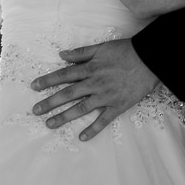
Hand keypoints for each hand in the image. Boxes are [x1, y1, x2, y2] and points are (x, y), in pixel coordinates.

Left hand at [30, 38, 158, 140]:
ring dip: (64, 117)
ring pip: (81, 108)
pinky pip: (103, 120)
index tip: (34, 87)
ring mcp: (106, 96)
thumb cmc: (126, 51)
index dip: (48, 80)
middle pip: (68, 93)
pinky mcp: (118, 106)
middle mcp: (95, 83)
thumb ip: (81, 52)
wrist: (149, 59)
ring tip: (50, 124)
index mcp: (91, 68)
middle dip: (50, 102)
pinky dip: (93, 129)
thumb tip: (61, 54)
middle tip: (35, 111)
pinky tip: (82, 137)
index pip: (64, 75)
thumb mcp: (102, 47)